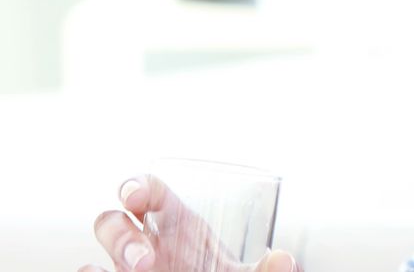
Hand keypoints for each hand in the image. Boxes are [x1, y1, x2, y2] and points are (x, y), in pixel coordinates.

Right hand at [79, 175, 299, 271]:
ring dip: (102, 264)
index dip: (135, 186)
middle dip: (118, 237)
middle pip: (111, 222)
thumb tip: (284, 259)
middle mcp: (145, 244)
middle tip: (145, 262)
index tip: (134, 198)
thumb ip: (264, 270)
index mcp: (176, 225)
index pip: (147, 190)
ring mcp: (125, 269)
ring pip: (92, 257)